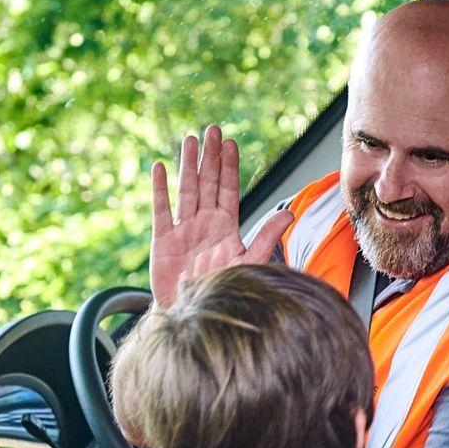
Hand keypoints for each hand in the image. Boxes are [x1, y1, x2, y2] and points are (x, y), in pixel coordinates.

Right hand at [150, 125, 291, 306]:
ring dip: (188, 165)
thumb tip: (288, 213)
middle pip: (208, 183)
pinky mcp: (163, 240)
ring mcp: (183, 229)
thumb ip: (266, 237)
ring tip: (189, 141)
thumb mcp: (248, 262)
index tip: (230, 142)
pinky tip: (160, 169)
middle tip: (211, 130)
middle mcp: (205, 223)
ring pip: (186, 190)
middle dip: (210, 156)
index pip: (228, 189)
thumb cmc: (223, 291)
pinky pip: (162, 210)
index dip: (229, 166)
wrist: (194, 316)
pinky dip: (160, 189)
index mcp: (226, 227)